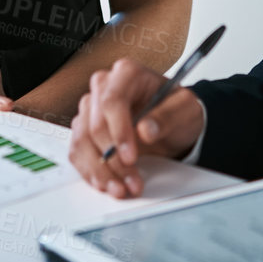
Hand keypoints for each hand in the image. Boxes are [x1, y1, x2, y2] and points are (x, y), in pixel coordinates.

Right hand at [70, 57, 203, 198]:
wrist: (172, 123)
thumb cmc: (177, 110)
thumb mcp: (184, 110)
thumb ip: (167, 117)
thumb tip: (146, 130)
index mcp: (127, 73)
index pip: (112, 101)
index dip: (118, 132)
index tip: (131, 157)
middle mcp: (104, 87)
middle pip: (94, 124)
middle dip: (112, 159)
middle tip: (132, 180)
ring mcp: (91, 108)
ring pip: (82, 141)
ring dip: (100, 170)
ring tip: (121, 188)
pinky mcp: (85, 129)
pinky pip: (78, 152)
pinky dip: (91, 172)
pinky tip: (108, 184)